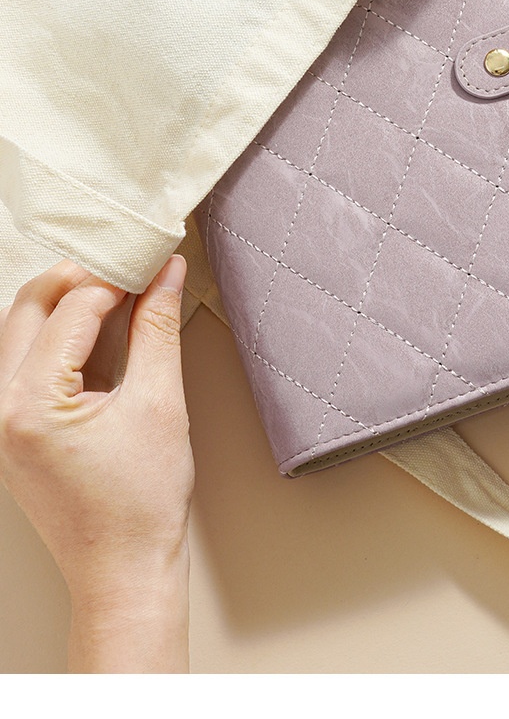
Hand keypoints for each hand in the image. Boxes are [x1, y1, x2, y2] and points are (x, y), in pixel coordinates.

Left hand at [0, 255, 193, 670]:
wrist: (123, 573)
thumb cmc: (141, 506)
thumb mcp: (160, 402)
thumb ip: (158, 327)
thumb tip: (166, 273)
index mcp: (31, 403)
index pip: (73, 309)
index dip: (118, 277)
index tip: (153, 261)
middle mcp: (1, 409)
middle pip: (27, 309)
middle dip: (80, 279)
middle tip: (130, 270)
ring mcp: (1, 422)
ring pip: (18, 332)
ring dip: (63, 306)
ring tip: (116, 298)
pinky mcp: (12, 431)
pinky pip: (23, 364)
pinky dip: (57, 339)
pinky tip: (99, 337)